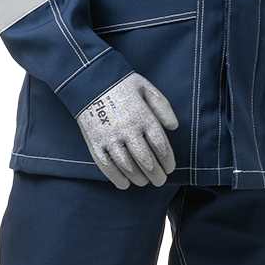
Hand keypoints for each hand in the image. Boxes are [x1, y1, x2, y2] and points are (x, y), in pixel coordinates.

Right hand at [76, 72, 178, 188]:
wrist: (91, 80)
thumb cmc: (123, 85)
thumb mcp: (148, 89)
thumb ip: (163, 108)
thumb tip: (174, 127)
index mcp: (144, 117)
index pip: (160, 146)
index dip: (167, 161)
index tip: (170, 168)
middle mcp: (128, 129)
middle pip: (146, 161)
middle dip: (156, 175)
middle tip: (160, 180)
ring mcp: (110, 137)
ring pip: (128, 166)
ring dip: (139, 178)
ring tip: (144, 181)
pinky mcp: (95, 143)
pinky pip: (107, 166)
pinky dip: (116, 178)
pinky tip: (124, 184)